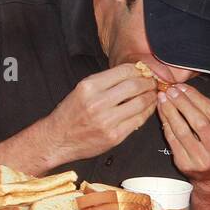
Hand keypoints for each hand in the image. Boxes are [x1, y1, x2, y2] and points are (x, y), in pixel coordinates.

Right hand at [43, 63, 157, 162]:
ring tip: (152, 94)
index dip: (140, 69)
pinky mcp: (114, 136)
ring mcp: (107, 120)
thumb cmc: (69, 115)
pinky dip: (147, 112)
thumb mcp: (81, 91)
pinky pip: (139, 120)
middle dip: (149, 82)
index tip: (145, 71)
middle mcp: (97, 102)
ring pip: (141, 102)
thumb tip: (133, 74)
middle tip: (152, 82)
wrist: (57, 139)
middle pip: (136, 85)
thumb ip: (105, 82)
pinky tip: (147, 108)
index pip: (124, 71)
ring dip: (151, 97)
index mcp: (89, 87)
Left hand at [157, 83, 209, 182]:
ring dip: (170, 112)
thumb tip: (187, 92)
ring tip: (163, 99)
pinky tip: (162, 114)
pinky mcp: (186, 164)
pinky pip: (172, 140)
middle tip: (171, 91)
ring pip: (182, 131)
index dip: (195, 97)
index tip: (183, 87)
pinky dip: (166, 125)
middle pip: (197, 121)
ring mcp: (202, 160)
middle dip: (182, 103)